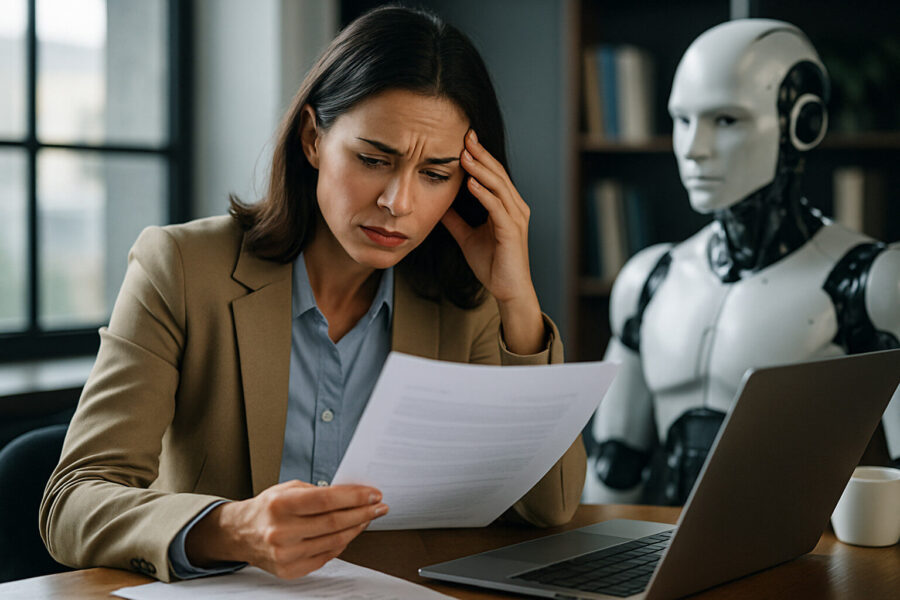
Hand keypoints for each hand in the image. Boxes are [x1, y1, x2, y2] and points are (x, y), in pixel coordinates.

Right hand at [185, 480, 386, 578]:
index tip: (373, 494)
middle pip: (334, 522)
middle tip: (379, 506)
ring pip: (334, 541)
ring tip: (368, 517)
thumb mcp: (287, 489)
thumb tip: (352, 495)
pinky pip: (327, 556)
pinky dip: (342, 543)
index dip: (354, 496)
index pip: (326, 500)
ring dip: (357, 528)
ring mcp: (286, 554)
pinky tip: (350, 532)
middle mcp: (281, 532)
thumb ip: (318, 492)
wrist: (241, 534)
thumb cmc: (267, 508)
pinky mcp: (290, 570)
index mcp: (280, 505)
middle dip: (363, 512)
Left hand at [442, 129, 544, 353]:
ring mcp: (515, 218)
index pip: (492, 175)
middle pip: (497, 174)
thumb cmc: (493, 264)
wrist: (508, 291)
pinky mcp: (512, 232)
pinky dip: (484, 194)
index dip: (479, 157)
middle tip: (465, 135)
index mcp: (506, 206)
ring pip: (498, 186)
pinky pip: (497, 208)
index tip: (463, 140)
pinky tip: (470, 183)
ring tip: (465, 154)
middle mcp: (515, 208)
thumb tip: (438, 206)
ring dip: (480, 169)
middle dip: (481, 154)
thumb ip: (456, 220)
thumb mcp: (467, 237)